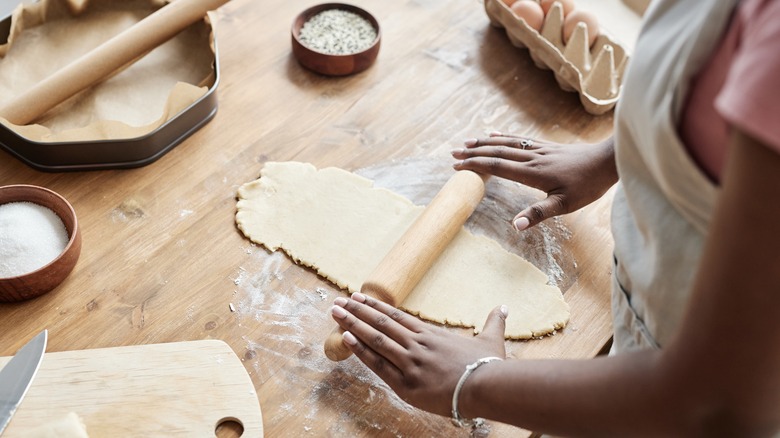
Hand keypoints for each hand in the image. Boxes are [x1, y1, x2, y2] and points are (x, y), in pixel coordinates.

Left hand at [330, 292, 506, 416]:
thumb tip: (503, 307)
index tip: (359, 296)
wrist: (488, 386)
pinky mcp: (406, 383)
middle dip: (356, 311)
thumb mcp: (492, 340)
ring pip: (375, 339)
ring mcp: (410, 362)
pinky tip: (345, 339)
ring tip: (335, 313)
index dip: (375, 306)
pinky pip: (378, 364)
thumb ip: (493, 322)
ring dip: (352, 324)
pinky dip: (360, 351)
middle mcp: (417, 344)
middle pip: (380, 323)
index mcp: (431, 335)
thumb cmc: (490, 366)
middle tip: (338, 301)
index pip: (396, 316)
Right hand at [452, 132, 617, 229]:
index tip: (458, 167)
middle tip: (453, 154)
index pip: (498, 167)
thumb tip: (515, 226)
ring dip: (484, 143)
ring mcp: (539, 150)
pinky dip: (503, 136)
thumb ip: (538, 214)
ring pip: (506, 143)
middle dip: (474, 153)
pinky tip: (494, 134)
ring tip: (467, 142)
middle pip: (497, 152)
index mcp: (533, 173)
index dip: (476, 166)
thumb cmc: (587, 185)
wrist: (607, 161)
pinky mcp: (546, 147)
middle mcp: (532, 158)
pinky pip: (519, 139)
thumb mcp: (564, 205)